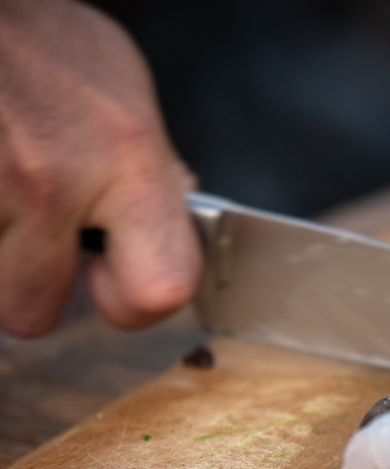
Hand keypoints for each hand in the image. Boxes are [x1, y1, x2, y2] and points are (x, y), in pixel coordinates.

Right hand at [0, 0, 200, 336]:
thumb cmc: (38, 40)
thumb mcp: (119, 84)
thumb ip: (148, 162)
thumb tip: (177, 208)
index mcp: (127, 158)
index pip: (162, 288)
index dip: (136, 305)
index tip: (114, 284)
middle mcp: (53, 178)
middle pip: (33, 313)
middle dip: (31, 288)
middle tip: (34, 241)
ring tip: (0, 182)